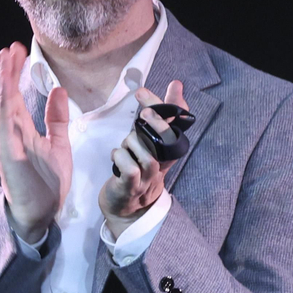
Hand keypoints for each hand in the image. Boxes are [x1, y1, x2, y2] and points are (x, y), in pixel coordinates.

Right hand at [0, 42, 73, 244]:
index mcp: (20, 130)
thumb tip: (58, 90)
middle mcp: (8, 134)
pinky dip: (4, 107)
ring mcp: (5, 144)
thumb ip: (56, 119)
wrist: (42, 215)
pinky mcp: (8, 155)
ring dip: (3, 83)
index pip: (15, 96)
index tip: (19, 51)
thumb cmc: (47, 184)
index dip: (15, 73)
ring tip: (5, 60)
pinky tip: (7, 91)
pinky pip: (4, 127)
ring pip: (1, 107)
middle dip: (6, 72)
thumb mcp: (58, 144)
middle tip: (10, 48)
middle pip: (4, 97)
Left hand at [101, 81, 187, 235]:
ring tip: (123, 146)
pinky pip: (130, 170)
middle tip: (144, 112)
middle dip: (158, 123)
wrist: (124, 207)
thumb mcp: (145, 143)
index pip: (178, 125)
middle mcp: (161, 165)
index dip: (177, 106)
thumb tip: (167, 89)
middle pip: (168, 140)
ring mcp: (147, 178)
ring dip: (132, 144)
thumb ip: (152, 120)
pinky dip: (120, 158)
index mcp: (166, 151)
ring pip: (147, 155)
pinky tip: (115, 156)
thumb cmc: (133, 169)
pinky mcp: (130, 188)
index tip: (174, 85)